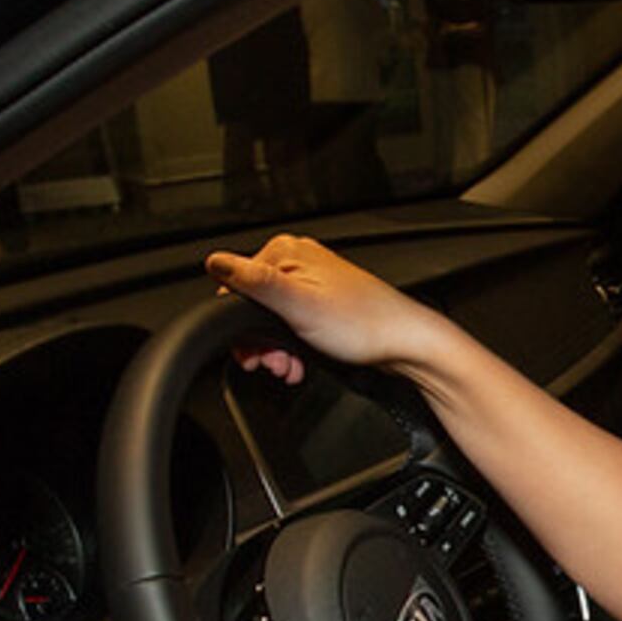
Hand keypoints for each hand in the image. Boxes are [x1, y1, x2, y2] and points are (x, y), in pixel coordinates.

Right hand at [203, 234, 456, 381]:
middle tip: (272, 363)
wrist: (406, 344)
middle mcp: (300, 262)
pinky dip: (291, 348)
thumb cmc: (363, 324)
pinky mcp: (324, 305)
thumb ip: (253, 282)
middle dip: (259, 342)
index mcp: (287, 253)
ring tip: (289, 367)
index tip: (249, 349)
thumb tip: (215, 262)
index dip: (237, 324)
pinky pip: (292, 326)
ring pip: (272, 320)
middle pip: (253, 305)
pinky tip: (300, 363)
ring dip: (275, 350)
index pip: (235, 285)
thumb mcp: (296, 304)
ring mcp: (313, 283)